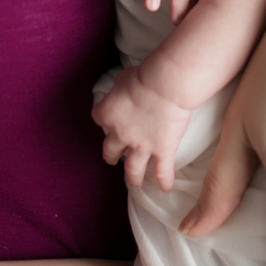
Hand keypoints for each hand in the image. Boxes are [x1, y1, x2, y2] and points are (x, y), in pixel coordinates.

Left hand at [93, 65, 192, 191]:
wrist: (165, 86)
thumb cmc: (144, 77)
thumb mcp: (122, 78)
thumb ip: (118, 90)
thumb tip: (123, 92)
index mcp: (107, 114)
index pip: (99, 119)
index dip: (105, 120)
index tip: (111, 119)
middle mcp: (120, 134)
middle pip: (110, 149)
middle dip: (111, 155)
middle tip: (113, 159)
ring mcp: (141, 146)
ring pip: (132, 169)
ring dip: (132, 177)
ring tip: (134, 182)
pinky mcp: (162, 152)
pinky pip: (162, 172)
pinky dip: (164, 182)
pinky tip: (166, 188)